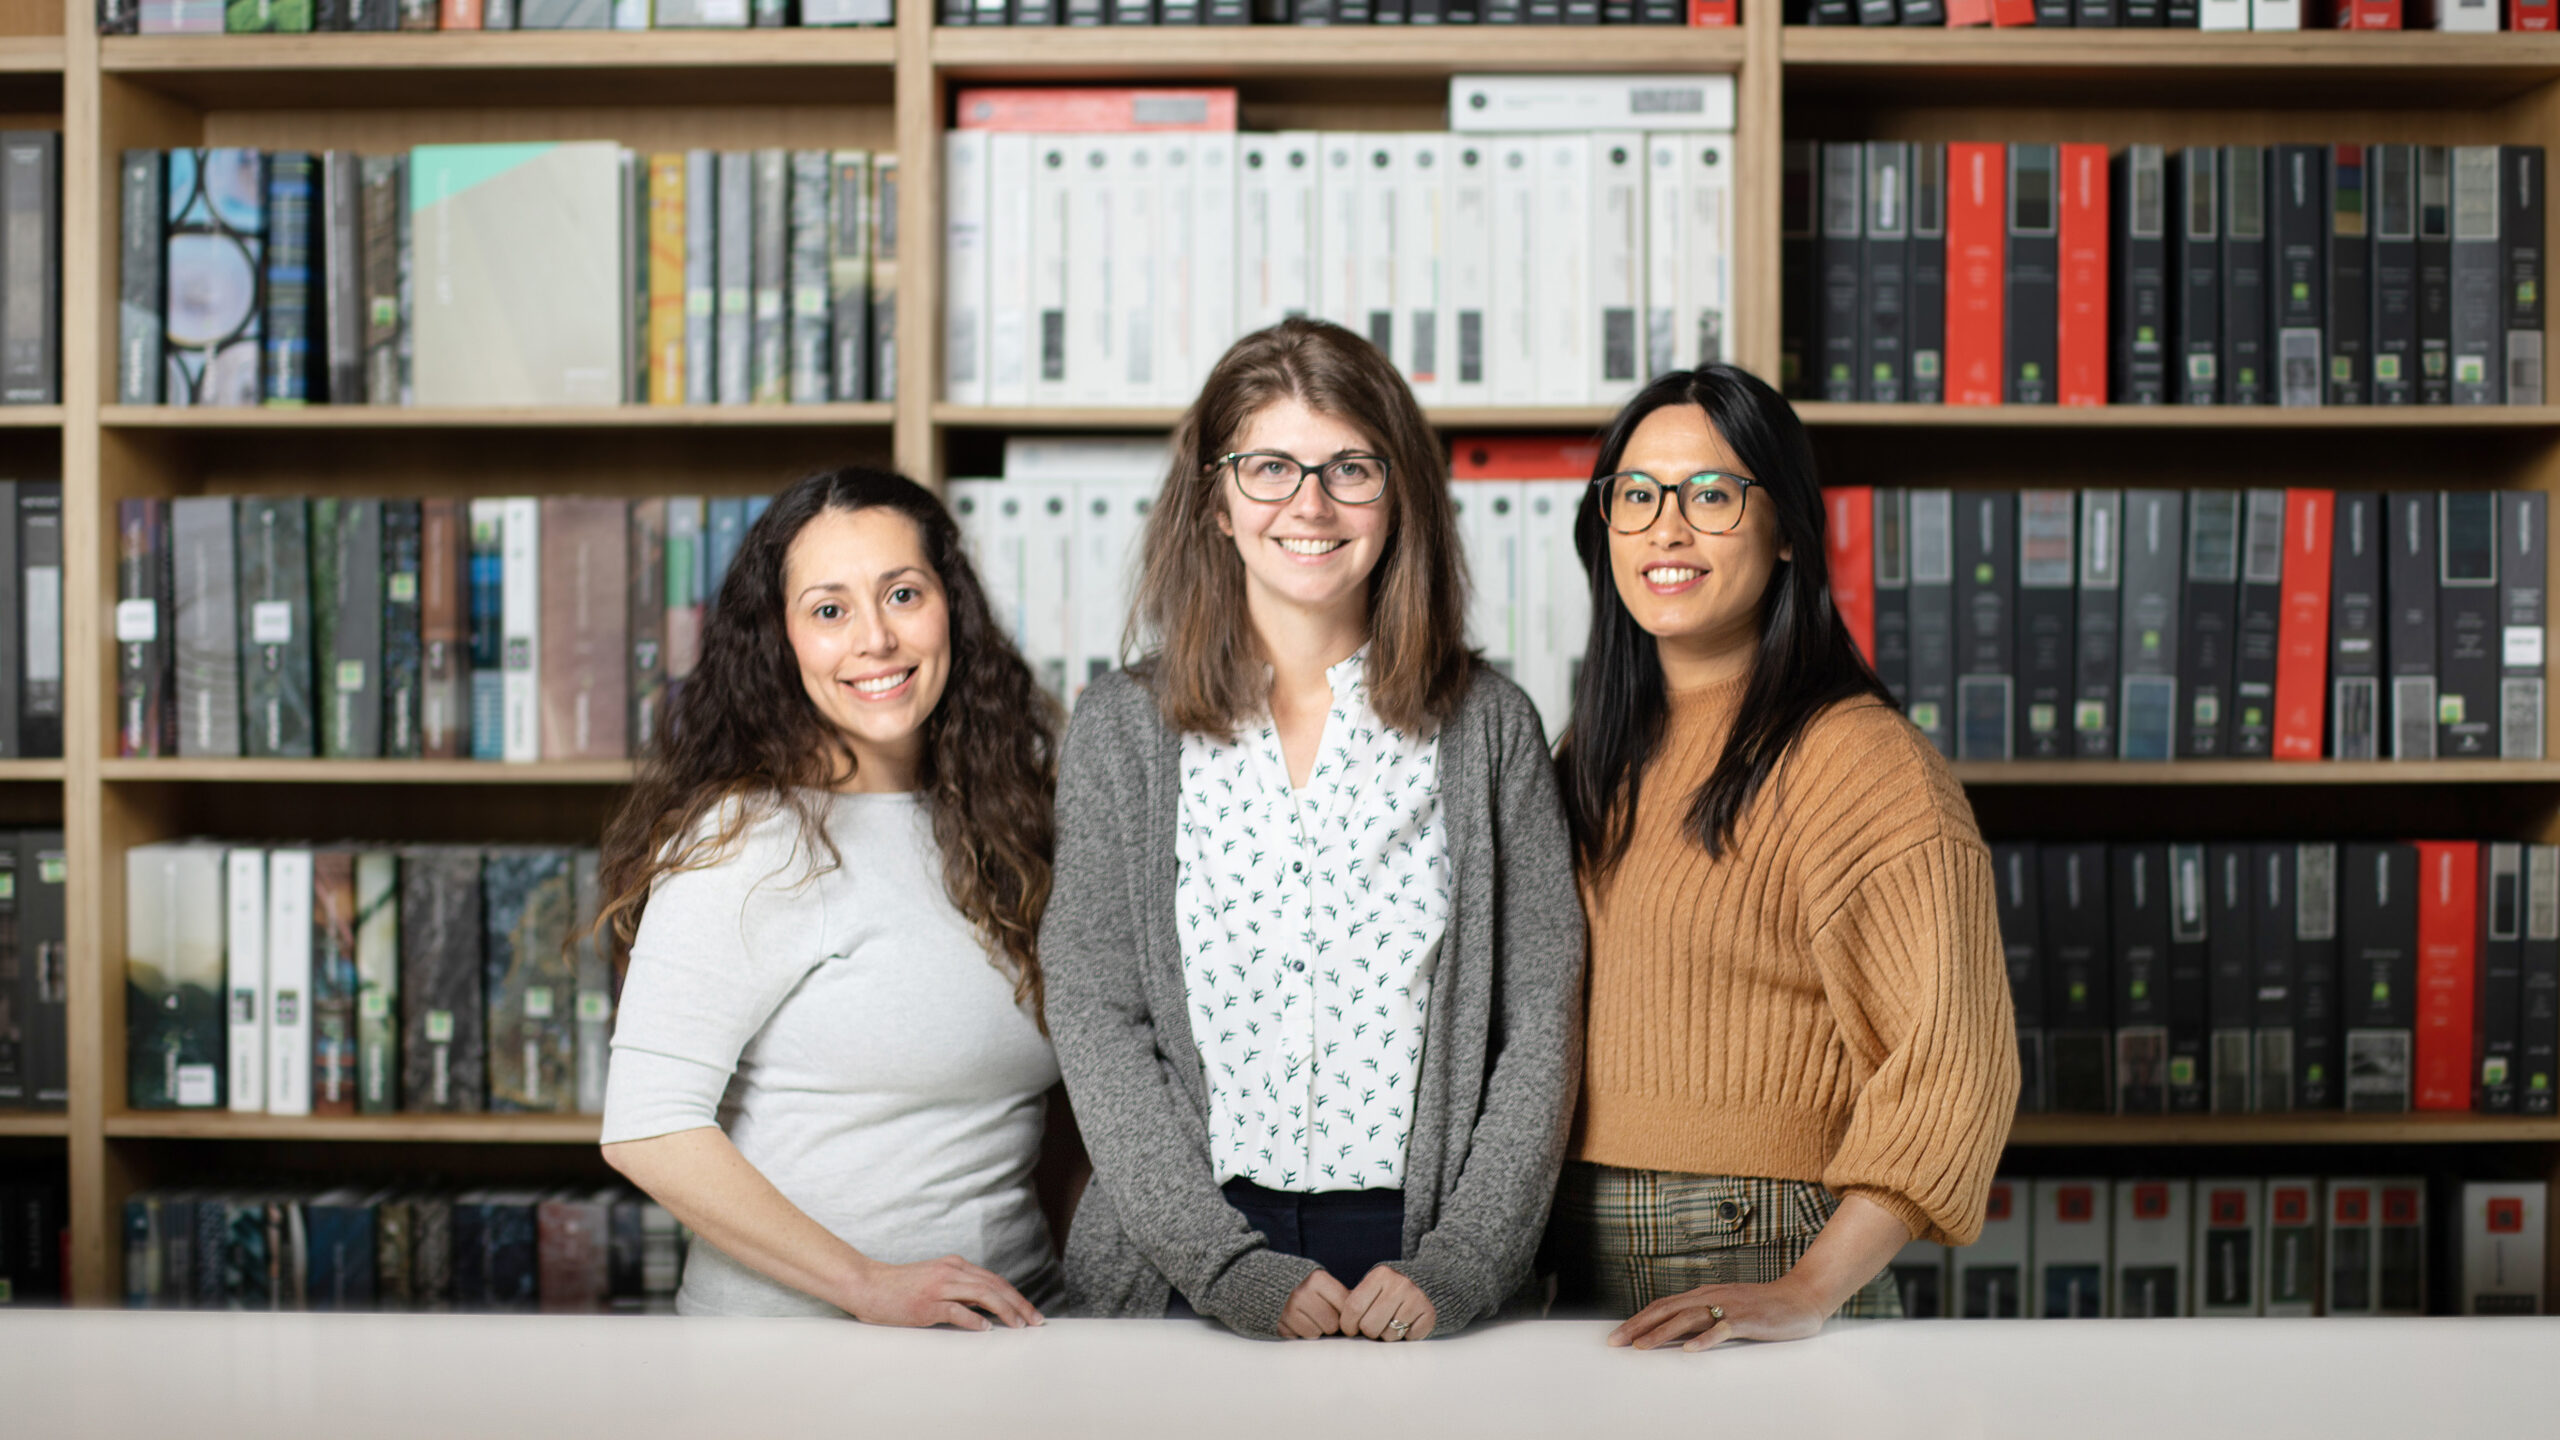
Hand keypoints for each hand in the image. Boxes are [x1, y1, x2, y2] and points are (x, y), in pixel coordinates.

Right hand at [843, 1254, 1043, 1330]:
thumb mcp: (935, 1280)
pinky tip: (986, 1328)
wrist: (868, 1285)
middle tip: (1036, 1321)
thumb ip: (959, 1289)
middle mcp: (951, 1272)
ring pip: (982, 1295)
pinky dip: (974, 1319)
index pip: (994, 1280)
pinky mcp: (926, 1304)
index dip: (1016, 1296)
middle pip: (995, 1286)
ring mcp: (939, 1286)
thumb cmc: (900, 1288)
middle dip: (1019, 1304)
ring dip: (1005, 1310)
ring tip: (1019, 1325)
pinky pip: (956, 1310)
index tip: (1030, 1312)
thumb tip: (985, 1309)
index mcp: (955, 1265)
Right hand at [1277, 1269, 1350, 1338]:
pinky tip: (1298, 1324)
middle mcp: (1301, 1293)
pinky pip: (1301, 1338)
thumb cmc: (1306, 1287)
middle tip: (1323, 1317)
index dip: (1346, 1312)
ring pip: (1316, 1334)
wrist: (1270, 1284)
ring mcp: (1288, 1310)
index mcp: (1317, 1279)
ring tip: (1309, 1319)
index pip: (1345, 1305)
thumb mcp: (1322, 1283)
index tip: (1341, 1312)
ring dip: (1316, 1330)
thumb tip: (1365, 1312)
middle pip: (1332, 1324)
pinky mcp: (1279, 1325)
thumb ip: (1341, 1295)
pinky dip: (1302, 1334)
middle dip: (1331, 1324)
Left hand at [1337, 1264, 1436, 1341]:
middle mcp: (1399, 1283)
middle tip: (1376, 1325)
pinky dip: (1406, 1336)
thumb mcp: (1372, 1289)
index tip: (1350, 1329)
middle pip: (1369, 1326)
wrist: (1427, 1284)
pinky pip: (1408, 1338)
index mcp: (1380, 1274)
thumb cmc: (1389, 1292)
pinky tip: (1408, 1323)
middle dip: (1369, 1331)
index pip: (1353, 1308)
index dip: (1348, 1324)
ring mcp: (1416, 1297)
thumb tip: (1335, 1326)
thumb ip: (1355, 1303)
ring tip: (1393, 1323)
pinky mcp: (1429, 1313)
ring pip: (1389, 1335)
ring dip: (1388, 1335)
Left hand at [1608, 1278, 1828, 1351]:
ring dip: (1663, 1333)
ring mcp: (1729, 1307)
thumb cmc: (1761, 1306)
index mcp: (1703, 1295)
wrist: (1800, 1298)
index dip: (1638, 1320)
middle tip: (1617, 1342)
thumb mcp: (1724, 1308)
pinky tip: (1690, 1350)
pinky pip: (1723, 1329)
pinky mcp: (1748, 1319)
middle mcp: (1711, 1297)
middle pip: (1667, 1310)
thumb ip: (1701, 1317)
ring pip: (1689, 1318)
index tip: (1617, 1336)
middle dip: (1639, 1326)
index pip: (1662, 1306)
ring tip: (1642, 1347)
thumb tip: (1673, 1333)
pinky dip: (1705, 1339)